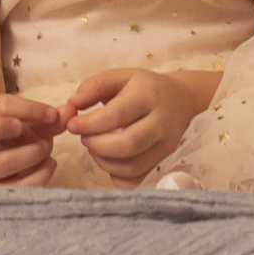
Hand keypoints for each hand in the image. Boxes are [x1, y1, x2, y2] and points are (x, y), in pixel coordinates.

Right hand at [0, 91, 63, 186]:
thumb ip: (52, 118)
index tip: (52, 114)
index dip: (29, 108)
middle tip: (23, 127)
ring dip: (31, 153)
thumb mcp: (34, 124)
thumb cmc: (19, 137)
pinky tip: (51, 164)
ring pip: (2, 162)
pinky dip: (40, 175)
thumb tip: (71, 110)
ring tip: (46, 148)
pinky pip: (17, 187)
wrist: (11, 160)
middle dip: (1, 126)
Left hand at [65, 70, 199, 188]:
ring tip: (95, 148)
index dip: (88, 124)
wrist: (181, 99)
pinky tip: (110, 160)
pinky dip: (117, 175)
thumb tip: (72, 103)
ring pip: (132, 166)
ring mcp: (166, 145)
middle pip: (127, 145)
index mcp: (148, 95)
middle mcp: (161, 122)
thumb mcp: (120, 76)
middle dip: (96, 145)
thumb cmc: (143, 87)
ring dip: (103, 162)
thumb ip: (94, 86)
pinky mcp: (164, 160)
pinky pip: (137, 178)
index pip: (116, 116)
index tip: (72, 124)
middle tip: (85, 138)